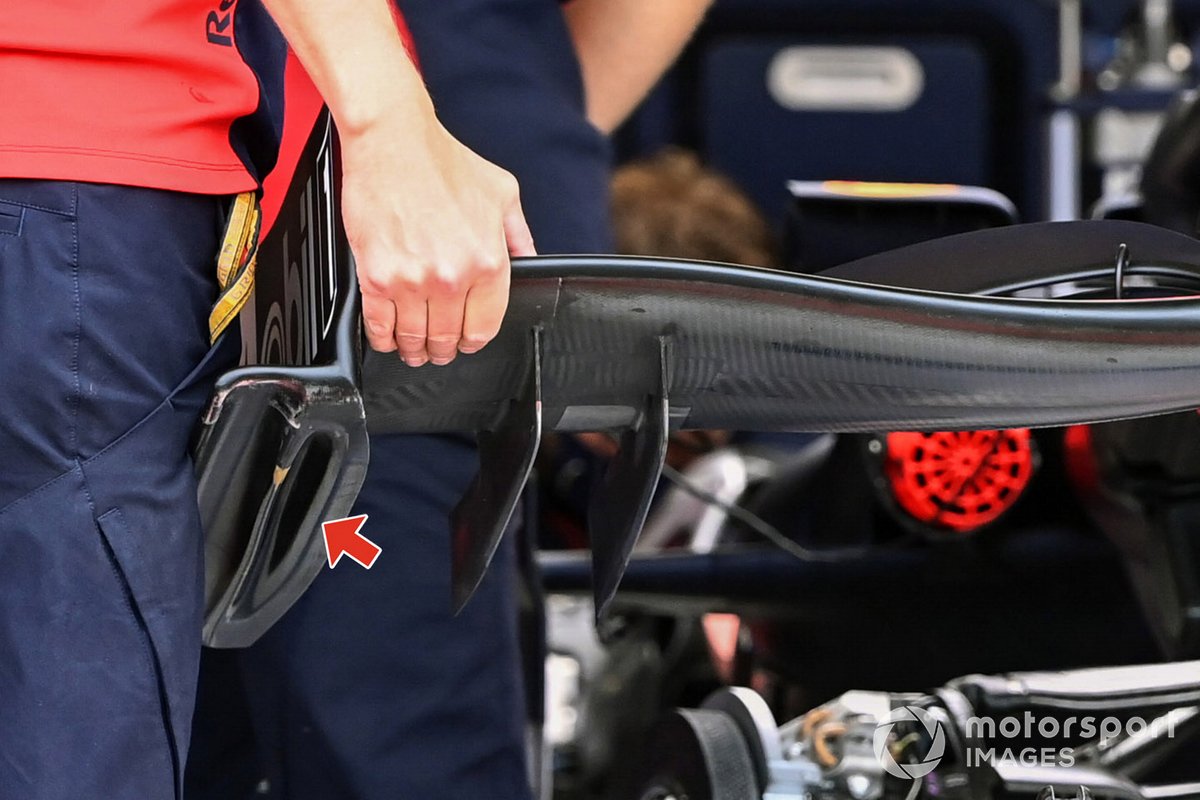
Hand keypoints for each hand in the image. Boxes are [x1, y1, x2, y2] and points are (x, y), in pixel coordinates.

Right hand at [341, 113, 535, 365]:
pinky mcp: (377, 276)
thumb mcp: (501, 193)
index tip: (466, 342)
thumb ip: (519, 234)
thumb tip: (530, 260)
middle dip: (443, 350)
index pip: (485, 326)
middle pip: (448, 337)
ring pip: (414, 336)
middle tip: (437, 351)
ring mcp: (413, 280)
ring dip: (414, 350)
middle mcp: (453, 277)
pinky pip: (380, 324)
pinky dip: (384, 338)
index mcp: (488, 261)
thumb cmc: (442, 160)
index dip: (474, 341)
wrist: (393, 140)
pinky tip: (387, 338)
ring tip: (412, 350)